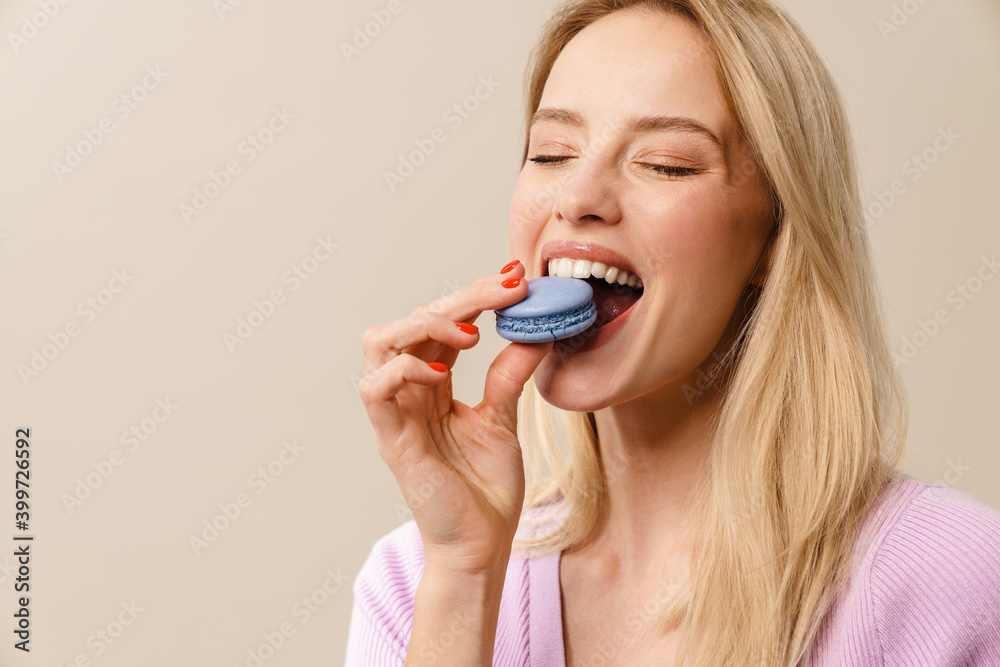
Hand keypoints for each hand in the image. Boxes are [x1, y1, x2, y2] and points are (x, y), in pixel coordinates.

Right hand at [359, 260, 551, 574]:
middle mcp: (408, 393)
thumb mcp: (504, 417)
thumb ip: (509, 374)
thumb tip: (534, 330)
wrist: (482, 545)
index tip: (513, 279)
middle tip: (504, 289)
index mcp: (431, 385)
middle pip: (412, 322)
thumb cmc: (486, 489)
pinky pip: (375, 389)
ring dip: (425, 324)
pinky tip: (445, 374)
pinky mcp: (392, 440)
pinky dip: (406, 370)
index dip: (472, 297)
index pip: (441, 324)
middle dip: (459, 299)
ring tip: (470, 331)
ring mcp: (396, 415)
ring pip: (380, 342)